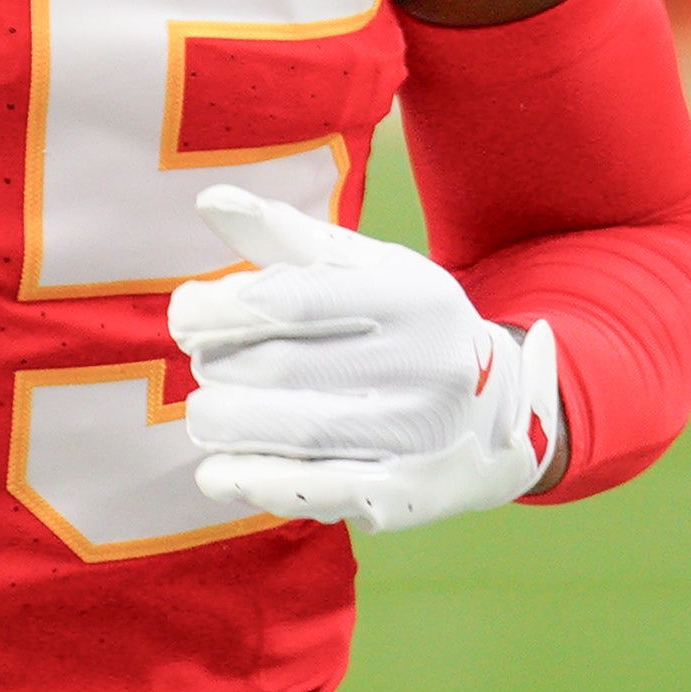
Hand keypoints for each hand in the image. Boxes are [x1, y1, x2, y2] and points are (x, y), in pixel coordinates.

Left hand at [171, 186, 559, 532]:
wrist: (503, 411)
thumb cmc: (411, 327)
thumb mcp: (367, 268)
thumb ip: (286, 235)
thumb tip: (210, 198)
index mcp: (409, 297)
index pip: (289, 299)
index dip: (219, 308)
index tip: (186, 314)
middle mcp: (421, 364)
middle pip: (279, 368)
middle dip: (218, 366)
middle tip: (205, 364)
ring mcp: (416, 434)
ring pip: (290, 432)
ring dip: (224, 425)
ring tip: (206, 414)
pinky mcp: (405, 493)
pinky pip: (315, 490)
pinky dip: (253, 481)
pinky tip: (217, 473)